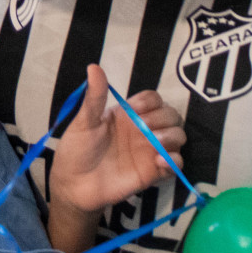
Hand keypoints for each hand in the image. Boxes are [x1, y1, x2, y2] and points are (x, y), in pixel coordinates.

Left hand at [50, 64, 183, 218]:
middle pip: (171, 115)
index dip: (150, 102)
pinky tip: (158, 162)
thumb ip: (94, 97)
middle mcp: (143, 130)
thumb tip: (93, 66)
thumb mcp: (83, 122)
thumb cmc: (76, 150)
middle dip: (163, 118)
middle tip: (145, 128)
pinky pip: (176, 164)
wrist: (73, 186)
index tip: (135, 110)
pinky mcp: (153, 173)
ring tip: (155, 142)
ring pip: (178, 136)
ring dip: (172, 136)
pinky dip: (174, 161)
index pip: (153, 99)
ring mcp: (149, 151)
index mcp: (128, 115)